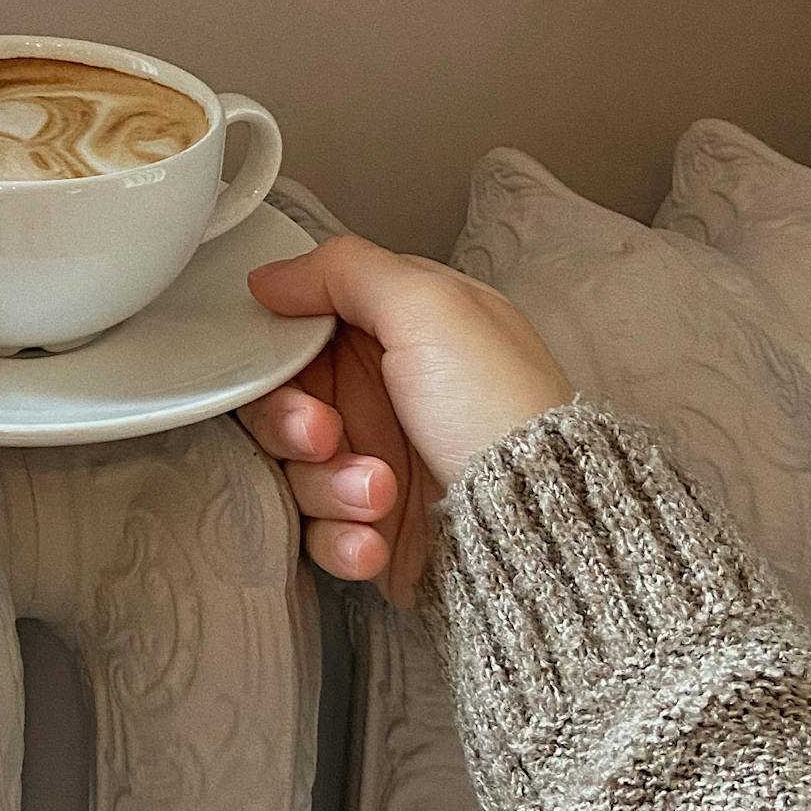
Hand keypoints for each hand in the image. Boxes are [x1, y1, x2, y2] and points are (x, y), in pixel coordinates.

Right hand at [239, 236, 570, 603]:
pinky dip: (341, 538)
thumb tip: (272, 274)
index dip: (280, 351)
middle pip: (284, 403)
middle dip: (293, 424)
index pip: (302, 330)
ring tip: (380, 493)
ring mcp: (376, 461)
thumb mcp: (431, 308)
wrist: (539, 528)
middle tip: (325, 435)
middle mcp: (383, 394)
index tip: (281, 369)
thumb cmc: (499, 410)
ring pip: (296, 471)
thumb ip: (345, 272)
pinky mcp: (373, 525)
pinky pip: (319, 531)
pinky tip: (375, 539)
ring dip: (328, 487)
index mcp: (398, 331)